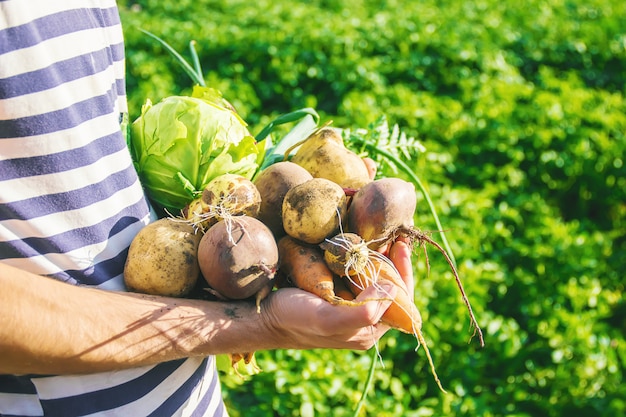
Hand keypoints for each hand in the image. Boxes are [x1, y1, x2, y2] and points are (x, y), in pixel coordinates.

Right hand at [260, 236, 413, 349]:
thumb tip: (392, 288)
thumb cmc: (294, 319)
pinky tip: (361, 238)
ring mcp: (350, 305)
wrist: (263, 316)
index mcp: (369, 330)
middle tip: (395, 232)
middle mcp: (364, 319)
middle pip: (389, 287)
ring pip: (373, 277)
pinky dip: (361, 255)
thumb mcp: (328, 319)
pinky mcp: (336, 293)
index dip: (404, 272)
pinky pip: (356, 272)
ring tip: (382, 231)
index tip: (401, 243)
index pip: (400, 300)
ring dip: (379, 255)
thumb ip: (363, 312)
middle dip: (393, 260)